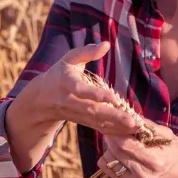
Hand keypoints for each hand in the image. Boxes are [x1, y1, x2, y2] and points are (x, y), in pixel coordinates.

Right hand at [5, 41, 140, 172]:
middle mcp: (70, 101)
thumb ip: (87, 51)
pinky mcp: (82, 121)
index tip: (112, 97)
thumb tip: (106, 44)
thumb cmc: (60, 73)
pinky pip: (98, 127)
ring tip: (135, 127)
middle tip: (132, 121)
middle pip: (92, 110)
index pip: (81, 90)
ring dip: (116, 126)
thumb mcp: (69, 59)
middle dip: (113, 116)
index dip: (96, 94)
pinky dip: (113, 131)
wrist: (41, 99)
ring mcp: (76, 114)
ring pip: (97, 122)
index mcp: (66, 83)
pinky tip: (128, 133)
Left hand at [96, 120, 177, 177]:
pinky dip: (109, 158)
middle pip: (116, 152)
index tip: (114, 122)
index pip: (126, 145)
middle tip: (113, 128)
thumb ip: (147, 126)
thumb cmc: (174, 150)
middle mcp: (143, 175)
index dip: (117, 132)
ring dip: (110, 148)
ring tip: (119, 141)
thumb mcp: (166, 134)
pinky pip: (107, 169)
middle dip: (112, 138)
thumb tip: (129, 115)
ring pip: (109, 161)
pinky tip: (119, 153)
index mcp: (155, 161)